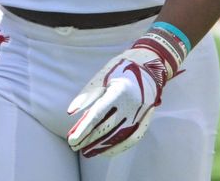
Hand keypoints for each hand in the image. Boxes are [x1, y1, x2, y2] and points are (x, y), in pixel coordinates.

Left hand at [66, 28, 184, 157]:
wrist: (148, 67)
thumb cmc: (119, 69)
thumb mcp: (101, 77)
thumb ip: (87, 96)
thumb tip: (71, 113)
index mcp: (119, 92)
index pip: (98, 115)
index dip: (84, 129)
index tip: (72, 140)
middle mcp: (131, 105)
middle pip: (107, 128)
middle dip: (89, 140)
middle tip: (75, 146)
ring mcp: (140, 114)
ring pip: (119, 136)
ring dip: (102, 147)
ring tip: (87, 152)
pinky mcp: (145, 119)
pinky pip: (133, 138)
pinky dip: (119, 147)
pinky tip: (106, 151)